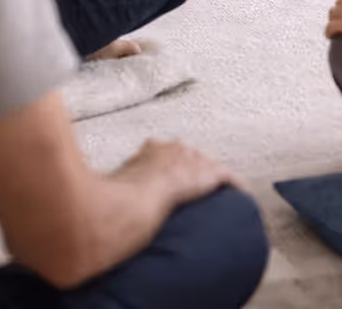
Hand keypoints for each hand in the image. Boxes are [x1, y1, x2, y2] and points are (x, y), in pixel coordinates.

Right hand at [120, 139, 242, 206]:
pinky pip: (228, 178)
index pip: (161, 150)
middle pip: (187, 154)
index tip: (162, 173)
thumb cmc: (125, 190)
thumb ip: (114, 180)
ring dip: (209, 176)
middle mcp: (176, 147)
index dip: (163, 162)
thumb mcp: (114, 181)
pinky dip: (235, 185)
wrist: (145, 191)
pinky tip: (241, 194)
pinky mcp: (211, 173)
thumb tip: (99, 192)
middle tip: (187, 183)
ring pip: (207, 164)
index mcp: (153, 147)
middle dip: (189, 165)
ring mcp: (195, 158)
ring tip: (213, 190)